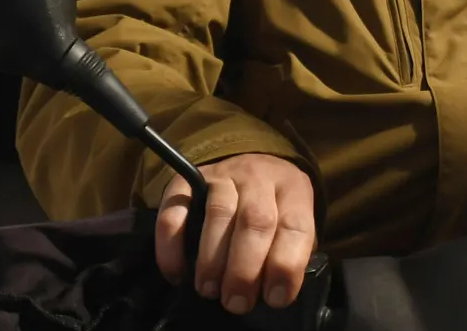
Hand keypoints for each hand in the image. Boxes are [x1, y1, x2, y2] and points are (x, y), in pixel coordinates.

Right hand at [156, 153, 315, 313]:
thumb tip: (275, 291)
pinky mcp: (188, 180)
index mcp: (293, 190)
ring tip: (210, 290)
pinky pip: (175, 210)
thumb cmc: (274, 207)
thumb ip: (289, 251)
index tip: (275, 297)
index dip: (285, 265)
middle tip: (236, 301)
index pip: (295, 226)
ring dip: (211, 259)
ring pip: (218, 214)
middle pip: (256, 220)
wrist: (250, 163)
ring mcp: (223, 176)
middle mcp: (260, 177)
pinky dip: (172, 245)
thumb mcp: (293, 221)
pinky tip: (177, 272)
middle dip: (245, 269)